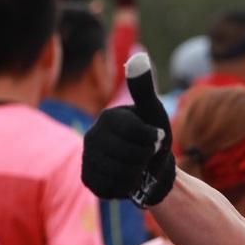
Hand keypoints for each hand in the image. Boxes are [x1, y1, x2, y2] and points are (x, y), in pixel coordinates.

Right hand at [82, 53, 174, 206]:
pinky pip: (110, 188)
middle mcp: (92, 136)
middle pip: (130, 155)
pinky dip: (125, 188)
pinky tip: (126, 179)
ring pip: (120, 174)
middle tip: (146, 156)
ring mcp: (87, 159)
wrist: (151, 169)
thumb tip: (138, 56)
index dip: (153, 140)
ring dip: (137, 174)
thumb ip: (144, 88)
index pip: (137, 133)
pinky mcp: (88, 180)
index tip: (156, 139)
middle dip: (146, 159)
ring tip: (137, 168)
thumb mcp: (153, 111)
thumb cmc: (154, 137)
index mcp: (109, 117)